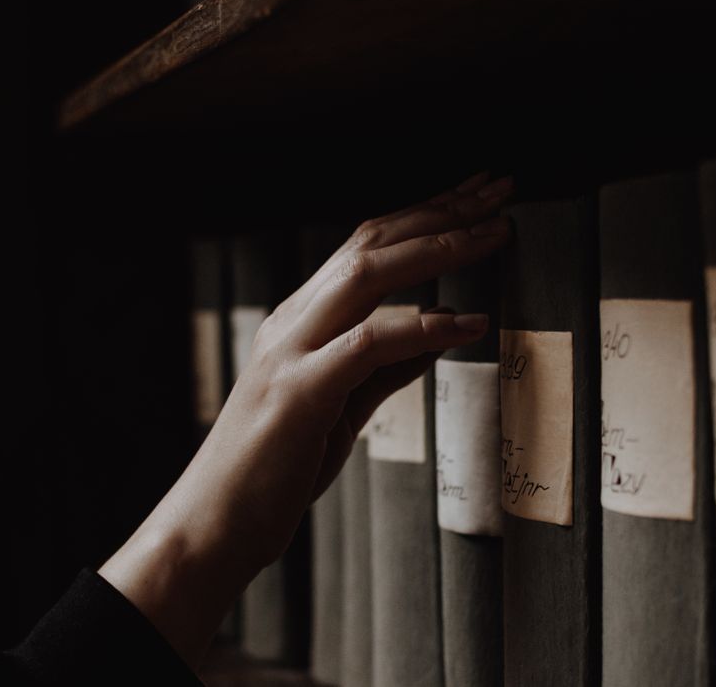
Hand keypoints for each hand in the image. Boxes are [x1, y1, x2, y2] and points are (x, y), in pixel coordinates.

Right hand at [99, 173, 513, 665]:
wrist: (214, 525)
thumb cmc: (273, 472)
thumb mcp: (341, 409)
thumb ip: (388, 367)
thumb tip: (441, 325)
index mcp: (299, 322)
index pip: (367, 248)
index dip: (425, 217)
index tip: (478, 199)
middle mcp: (293, 323)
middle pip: (372, 242)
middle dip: (442, 210)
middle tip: (501, 189)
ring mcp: (292, 353)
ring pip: (368, 274)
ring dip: (439, 246)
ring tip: (496, 233)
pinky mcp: (300, 394)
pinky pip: (369, 344)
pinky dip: (423, 327)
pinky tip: (469, 322)